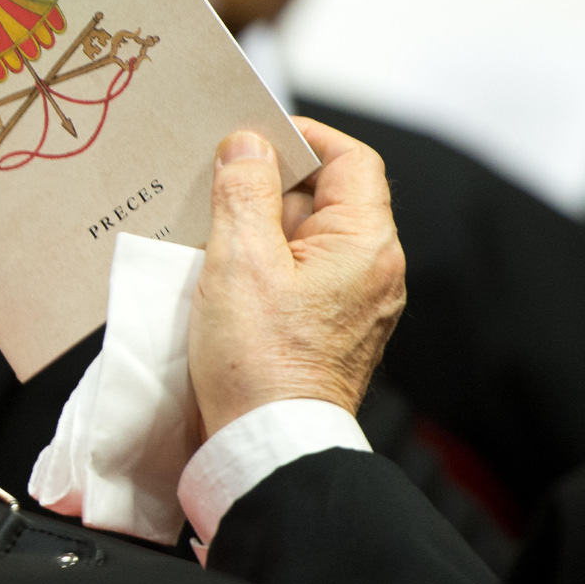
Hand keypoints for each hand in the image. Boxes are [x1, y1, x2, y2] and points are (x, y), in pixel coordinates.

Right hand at [188, 119, 404, 435]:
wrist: (268, 445)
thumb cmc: (259, 361)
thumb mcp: (239, 260)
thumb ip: (244, 191)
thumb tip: (248, 145)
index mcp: (366, 245)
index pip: (351, 160)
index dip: (304, 139)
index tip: (254, 138)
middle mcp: (373, 272)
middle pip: (327, 198)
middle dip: (271, 186)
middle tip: (217, 186)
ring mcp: (356, 304)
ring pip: (308, 239)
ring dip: (261, 227)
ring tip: (211, 233)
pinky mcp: (331, 330)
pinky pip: (301, 275)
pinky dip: (265, 264)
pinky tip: (223, 275)